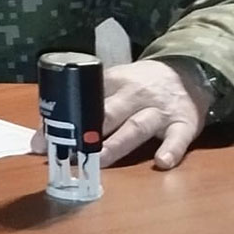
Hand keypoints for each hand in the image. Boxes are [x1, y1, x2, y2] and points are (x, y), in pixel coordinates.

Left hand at [29, 59, 213, 169]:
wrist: (189, 71)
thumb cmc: (142, 82)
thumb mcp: (115, 82)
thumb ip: (87, 101)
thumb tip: (46, 130)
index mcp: (114, 81)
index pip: (85, 98)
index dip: (64, 119)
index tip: (44, 139)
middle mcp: (135, 95)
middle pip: (108, 113)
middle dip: (86, 133)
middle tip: (66, 153)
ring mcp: (160, 110)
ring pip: (136, 127)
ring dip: (116, 145)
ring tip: (99, 161)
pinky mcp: (184, 124)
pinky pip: (178, 138)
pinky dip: (171, 150)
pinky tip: (162, 162)